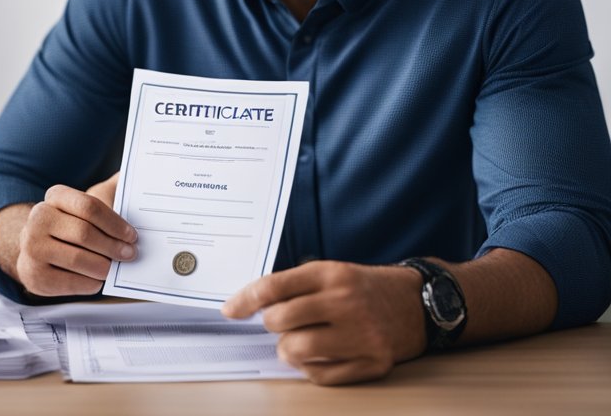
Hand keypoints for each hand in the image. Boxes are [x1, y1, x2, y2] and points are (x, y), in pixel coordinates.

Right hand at [1, 174, 136, 296]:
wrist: (38, 250)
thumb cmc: (72, 225)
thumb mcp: (89, 204)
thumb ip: (113, 189)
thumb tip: (136, 175)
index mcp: (55, 196)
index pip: (88, 206)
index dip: (114, 223)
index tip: (132, 235)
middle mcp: (38, 218)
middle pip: (84, 233)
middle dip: (112, 246)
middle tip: (129, 254)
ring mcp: (32, 247)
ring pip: (78, 259)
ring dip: (103, 266)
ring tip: (112, 267)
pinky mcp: (33, 275)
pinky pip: (72, 282)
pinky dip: (90, 283)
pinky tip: (95, 279)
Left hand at [221, 260, 424, 384]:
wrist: (417, 305)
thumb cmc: (363, 289)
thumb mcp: (330, 273)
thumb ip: (292, 286)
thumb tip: (245, 305)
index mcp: (331, 274)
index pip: (274, 287)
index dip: (245, 300)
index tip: (230, 310)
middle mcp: (346, 302)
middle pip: (280, 320)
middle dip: (272, 325)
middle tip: (282, 324)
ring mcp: (362, 335)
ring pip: (297, 351)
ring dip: (288, 350)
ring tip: (298, 342)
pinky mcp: (373, 363)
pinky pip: (321, 376)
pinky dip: (310, 369)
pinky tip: (319, 356)